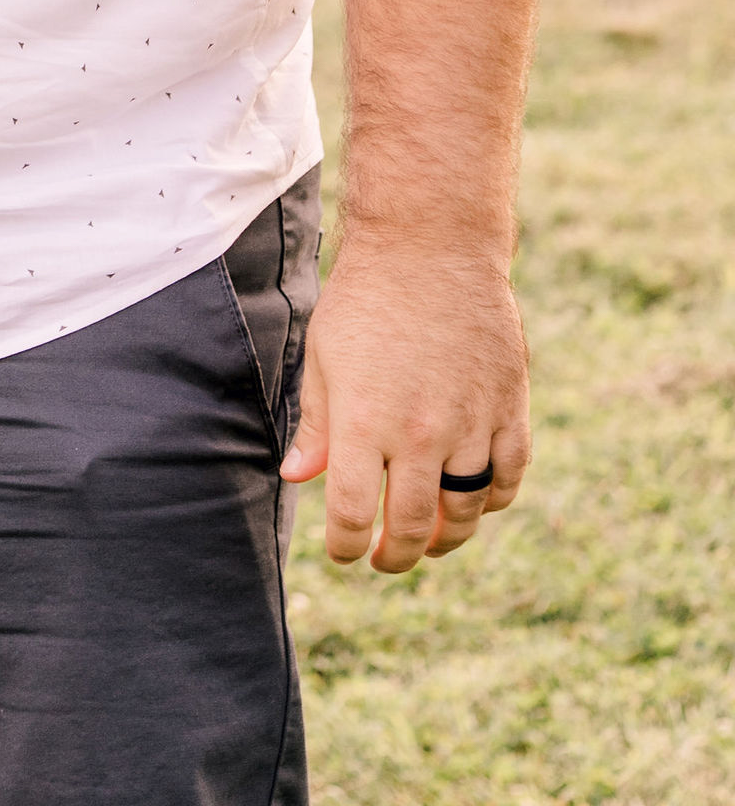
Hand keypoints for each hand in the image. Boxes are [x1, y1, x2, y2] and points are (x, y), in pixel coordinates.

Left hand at [280, 233, 530, 570]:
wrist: (430, 246)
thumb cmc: (364, 298)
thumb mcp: (324, 357)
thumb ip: (317, 425)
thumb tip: (296, 478)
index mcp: (364, 422)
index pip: (353, 514)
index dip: (346, 547)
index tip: (344, 554)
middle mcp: (420, 433)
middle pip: (414, 526)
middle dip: (395, 555)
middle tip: (386, 558)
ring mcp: (471, 423)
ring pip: (467, 511)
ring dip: (447, 538)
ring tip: (430, 541)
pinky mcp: (509, 406)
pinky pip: (508, 477)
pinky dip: (493, 500)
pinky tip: (473, 501)